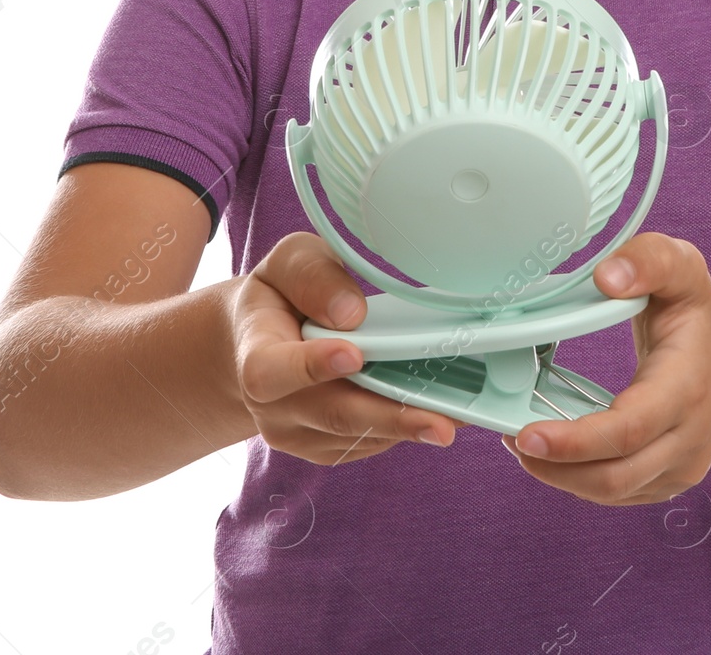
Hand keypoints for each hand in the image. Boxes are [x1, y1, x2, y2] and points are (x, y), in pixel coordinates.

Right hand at [231, 232, 457, 462]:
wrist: (259, 340)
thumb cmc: (281, 294)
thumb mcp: (290, 262)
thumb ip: (313, 276)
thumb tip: (351, 313)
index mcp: (254, 352)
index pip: (272, 370)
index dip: (312, 366)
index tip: (354, 355)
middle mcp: (271, 405)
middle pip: (331, 415)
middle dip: (389, 417)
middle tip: (439, 421)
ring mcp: (297, 433)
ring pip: (357, 435)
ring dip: (408, 427)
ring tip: (456, 414)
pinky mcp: (324, 447)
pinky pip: (367, 444)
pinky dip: (402, 429)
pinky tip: (436, 411)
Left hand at [500, 232, 710, 503]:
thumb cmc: (703, 315)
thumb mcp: (684, 269)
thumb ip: (648, 260)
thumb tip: (606, 278)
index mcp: (685, 386)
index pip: (628, 429)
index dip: (575, 441)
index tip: (527, 435)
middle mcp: (687, 437)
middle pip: (615, 475)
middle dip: (555, 466)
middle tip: (511, 437)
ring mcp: (681, 466)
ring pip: (613, 491)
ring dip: (561, 476)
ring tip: (524, 442)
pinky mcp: (668, 479)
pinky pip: (618, 493)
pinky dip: (580, 480)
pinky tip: (554, 452)